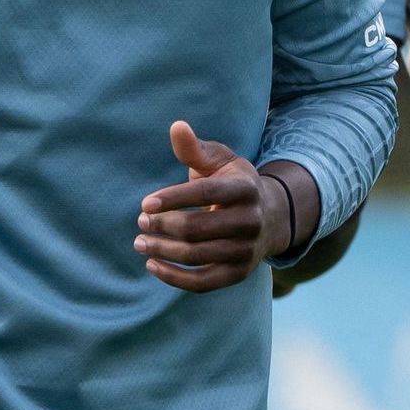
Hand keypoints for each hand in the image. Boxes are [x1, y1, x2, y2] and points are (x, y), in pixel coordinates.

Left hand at [133, 123, 302, 292]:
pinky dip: (174, 277)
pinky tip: (152, 265)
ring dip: (162, 251)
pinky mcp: (238, 273)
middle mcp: (251, 221)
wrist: (269, 217)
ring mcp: (247, 251)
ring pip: (197, 255)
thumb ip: (195, 149)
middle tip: (140, 223)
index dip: (173, 198)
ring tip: (140, 242)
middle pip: (198, 228)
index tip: (145, 204)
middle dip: (163, 226)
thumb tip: (176, 126)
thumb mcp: (219, 162)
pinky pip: (202, 282)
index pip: (206, 194)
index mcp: (246, 189)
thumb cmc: (232, 183)